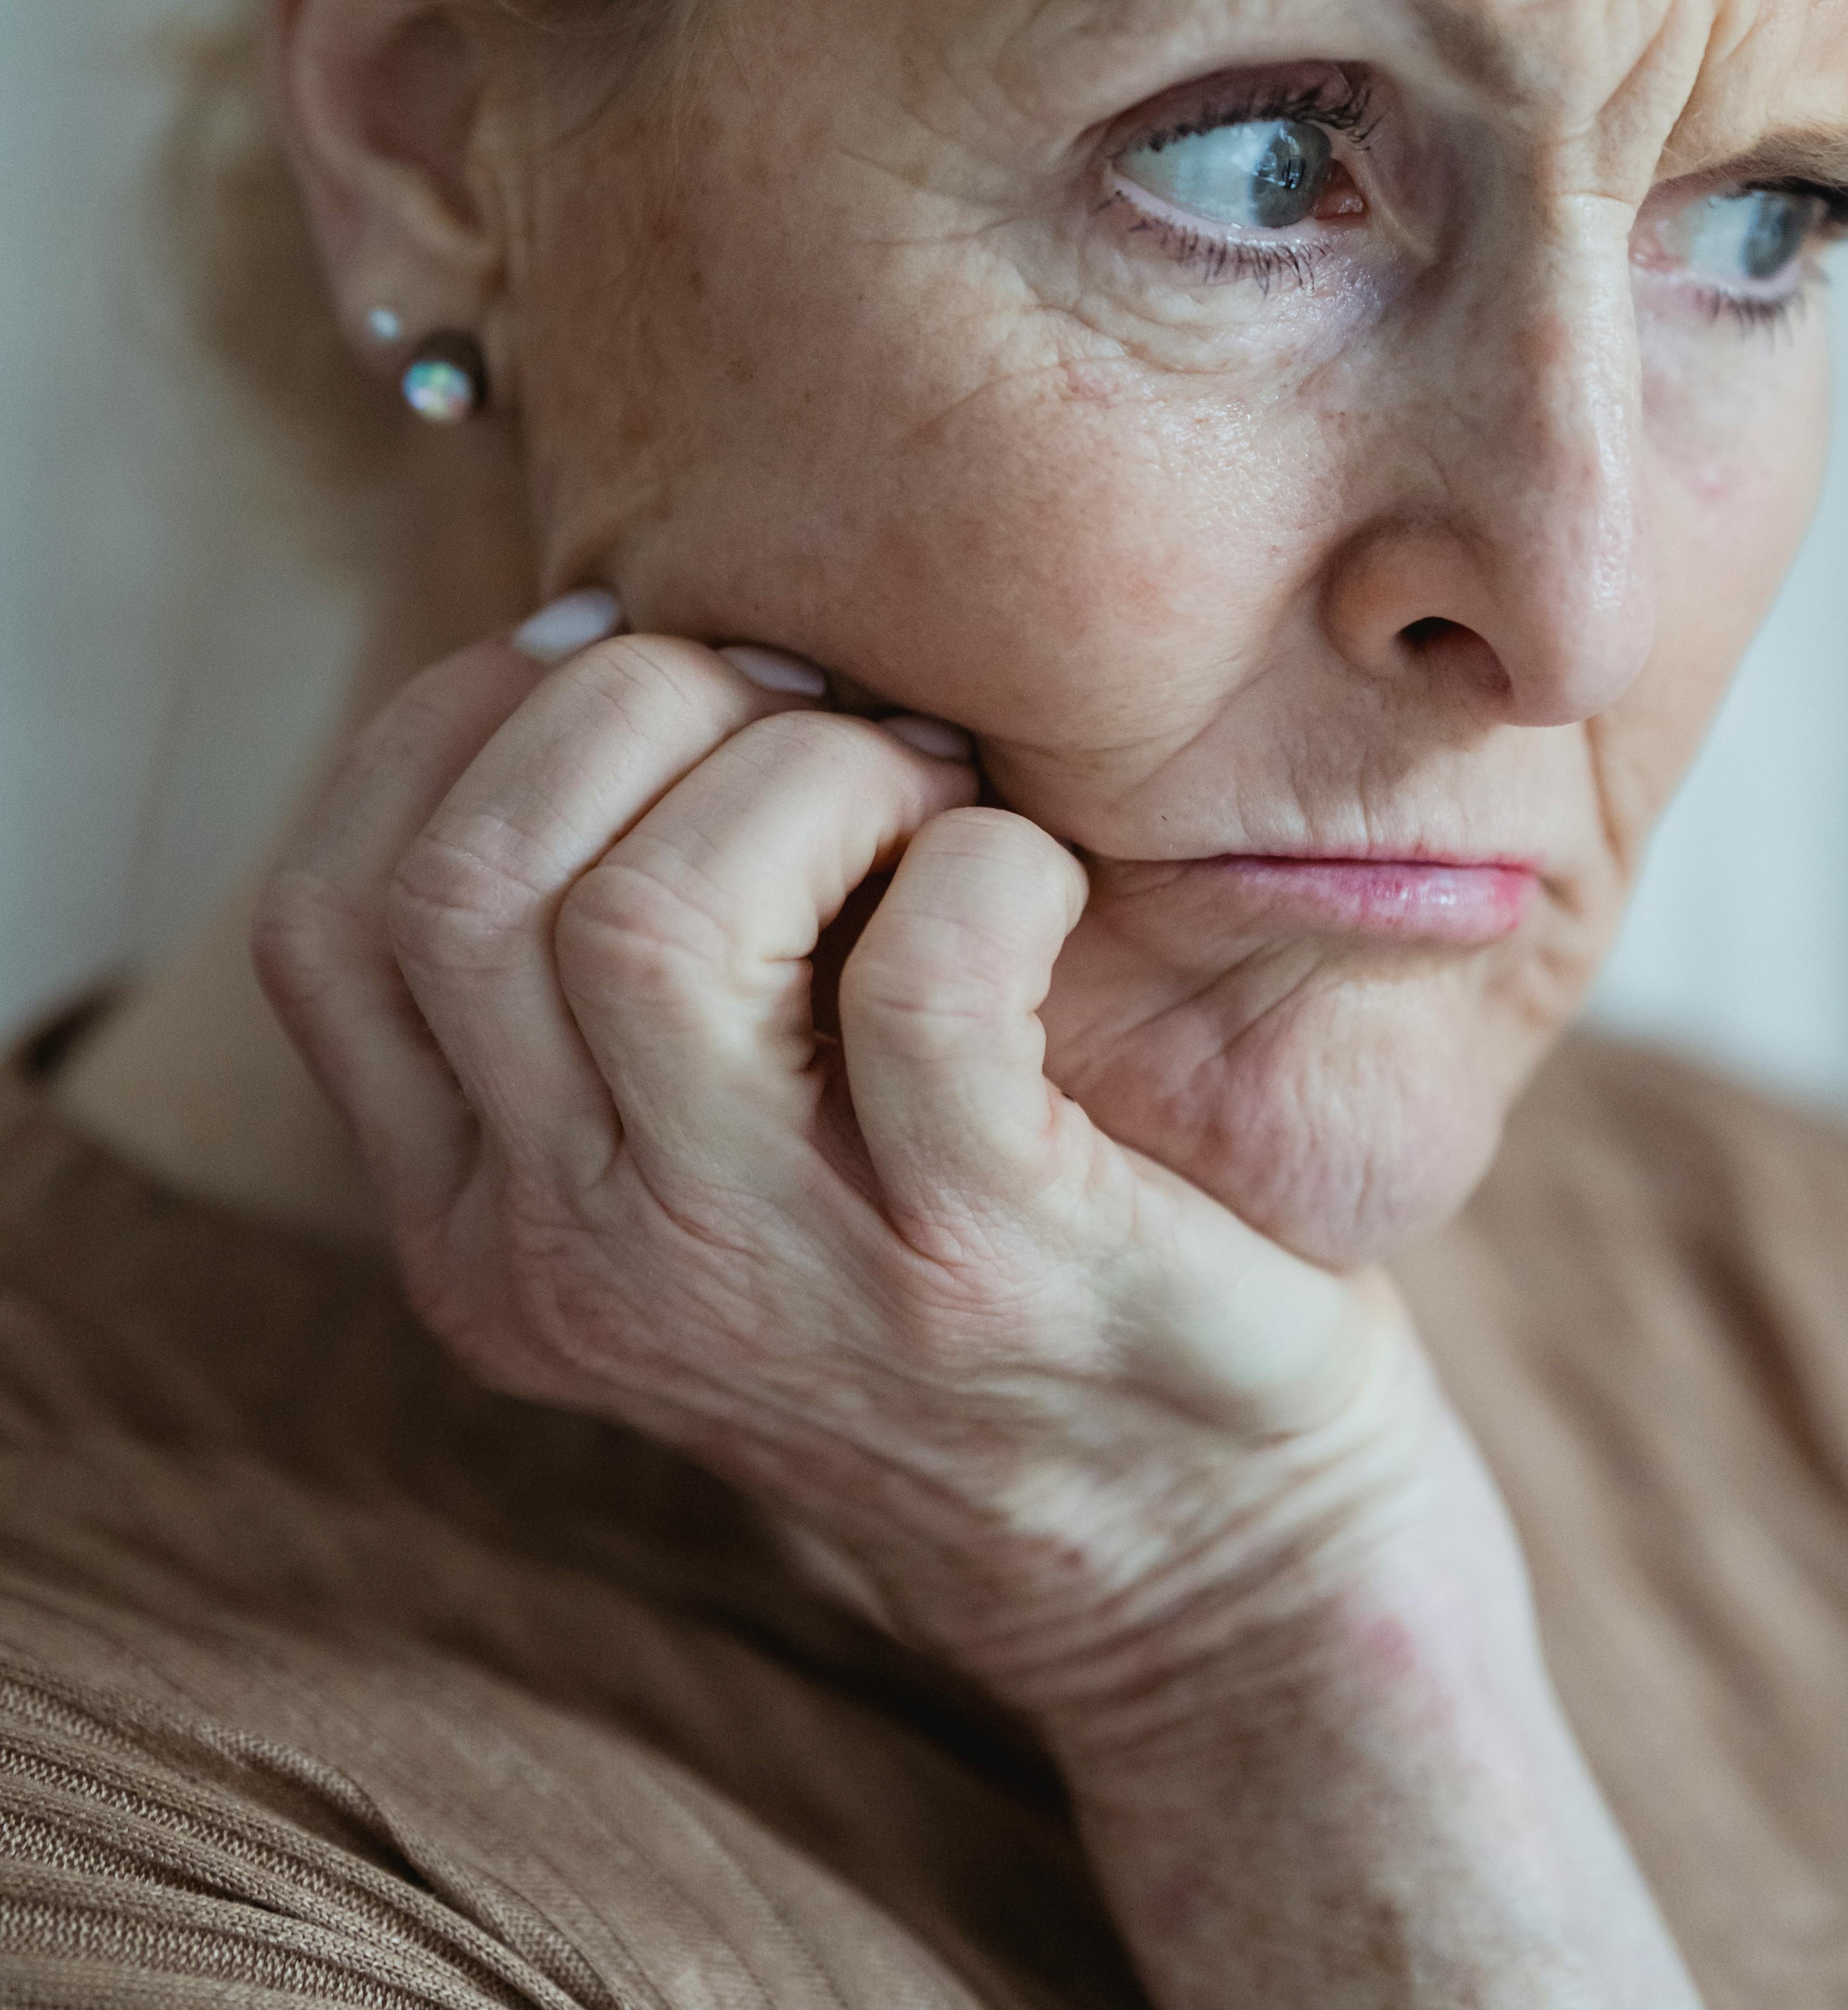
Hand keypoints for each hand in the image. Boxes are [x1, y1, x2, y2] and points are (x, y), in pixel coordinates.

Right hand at [256, 622, 1698, 2005]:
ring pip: (651, 912)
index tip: (636, 682)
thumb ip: (595, 965)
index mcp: (481, 1219)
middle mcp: (577, 1262)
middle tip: (811, 732)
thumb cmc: (940, 1252)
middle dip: (646, 709)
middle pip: (471, 878)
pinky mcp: (974, 1262)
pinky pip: (928, 973)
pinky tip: (1032, 885)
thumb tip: (594, 640)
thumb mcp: (698, 1151)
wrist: (1180, 1543)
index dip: (455, 728)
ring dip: (814, 773)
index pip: (330, 921)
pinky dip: (988, 861)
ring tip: (924, 802)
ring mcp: (766, 1274)